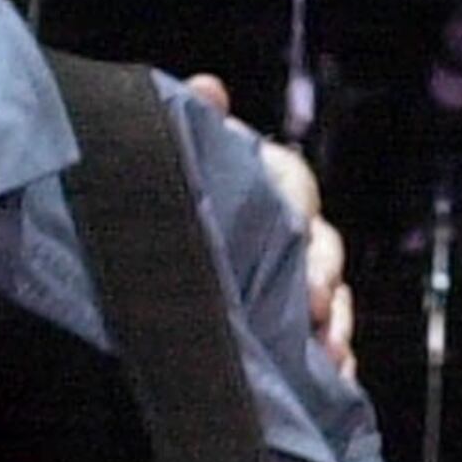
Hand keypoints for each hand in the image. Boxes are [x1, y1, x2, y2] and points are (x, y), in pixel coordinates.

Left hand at [185, 73, 354, 377]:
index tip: (295, 223)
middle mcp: (282, 228)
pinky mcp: (292, 325)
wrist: (126, 262)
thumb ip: (193, 126)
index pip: (291, 179)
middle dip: (322, 274)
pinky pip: (327, 338)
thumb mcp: (169, 162)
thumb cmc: (161, 198)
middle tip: (313, 304)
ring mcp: (290, 279)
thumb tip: (209, 87)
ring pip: (331, 295)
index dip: (296, 200)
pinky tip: (335, 374)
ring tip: (329, 351)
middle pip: (321, 243)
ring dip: (335, 323)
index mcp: (257, 182)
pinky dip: (335, 357)